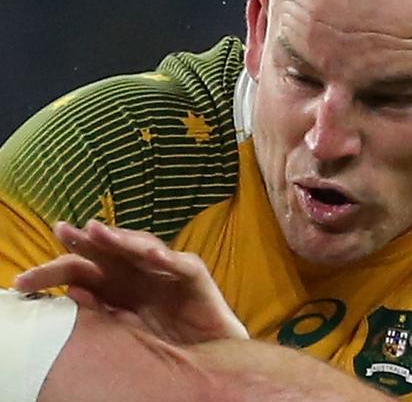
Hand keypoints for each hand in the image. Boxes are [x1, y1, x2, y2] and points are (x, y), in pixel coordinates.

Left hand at [14, 220, 247, 343]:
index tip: (24, 280)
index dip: (56, 269)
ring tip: (101, 232)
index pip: (83, 270)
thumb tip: (72, 292)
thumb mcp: (125, 330)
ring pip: (142, 247)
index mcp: (117, 287)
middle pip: (108, 250)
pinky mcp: (194, 276)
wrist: (209, 357)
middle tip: (62, 232)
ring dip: (123, 239)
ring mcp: (166, 271)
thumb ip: (103, 311)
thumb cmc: (167, 344)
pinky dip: (169, 260)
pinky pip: (181, 264)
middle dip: (86, 240)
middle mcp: (138, 273)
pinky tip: (153, 256)